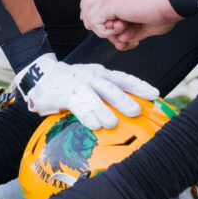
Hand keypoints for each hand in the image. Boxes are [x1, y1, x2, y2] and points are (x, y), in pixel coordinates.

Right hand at [14, 53, 158, 129]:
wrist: (42, 75)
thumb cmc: (73, 84)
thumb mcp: (93, 83)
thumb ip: (108, 94)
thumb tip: (132, 109)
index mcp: (102, 74)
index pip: (124, 78)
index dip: (140, 86)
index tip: (155, 94)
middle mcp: (93, 76)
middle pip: (111, 88)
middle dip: (124, 99)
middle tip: (136, 111)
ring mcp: (78, 84)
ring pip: (93, 97)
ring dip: (103, 110)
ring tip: (111, 123)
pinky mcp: (65, 93)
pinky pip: (77, 105)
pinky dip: (86, 115)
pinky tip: (94, 124)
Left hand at [80, 0, 181, 48]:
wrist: (168, 6)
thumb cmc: (163, 14)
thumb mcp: (143, 26)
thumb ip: (129, 32)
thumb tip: (120, 40)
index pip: (99, 9)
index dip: (103, 25)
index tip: (120, 35)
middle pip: (89, 12)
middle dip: (100, 28)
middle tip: (119, 35)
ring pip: (90, 17)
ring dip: (103, 30)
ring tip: (122, 31)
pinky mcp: (110, 3)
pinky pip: (95, 22)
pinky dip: (105, 32)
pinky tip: (121, 29)